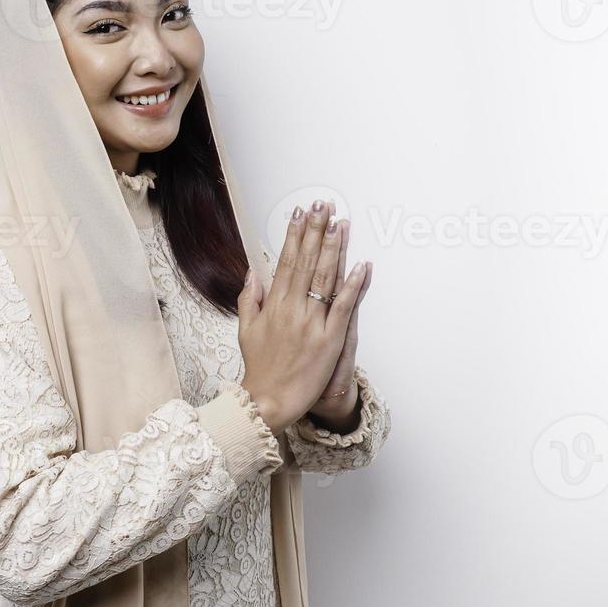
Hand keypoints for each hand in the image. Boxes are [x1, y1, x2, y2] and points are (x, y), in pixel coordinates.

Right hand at [237, 199, 366, 433]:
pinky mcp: (329, 340)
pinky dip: (353, 286)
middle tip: (324, 205)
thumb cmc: (259, 368)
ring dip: (334, 249)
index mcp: (273, 304)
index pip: (285, 261)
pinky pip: (343, 308)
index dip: (294, 235)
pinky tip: (361, 265)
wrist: (268, 401)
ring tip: (340, 223)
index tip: (300, 213)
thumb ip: (249, 298)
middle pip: (306, 262)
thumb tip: (253, 271)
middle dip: (315, 231)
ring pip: (325, 278)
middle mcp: (292, 308)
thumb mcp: (246, 330)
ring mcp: (312, 323)